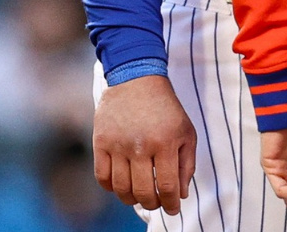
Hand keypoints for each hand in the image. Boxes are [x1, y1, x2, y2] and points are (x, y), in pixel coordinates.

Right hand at [93, 74, 195, 214]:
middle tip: (156, 202)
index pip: (166, 186)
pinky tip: (121, 186)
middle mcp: (140, 146)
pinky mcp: (100, 142)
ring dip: (132, 199)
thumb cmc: (166, 107)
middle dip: (152, 204)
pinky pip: (102, 177)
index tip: (173, 209)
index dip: (171, 204)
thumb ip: (187, 163)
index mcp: (165, 142)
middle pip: (143, 192)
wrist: (136, 78)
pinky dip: (112, 188)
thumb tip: (182, 193)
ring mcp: (117, 145)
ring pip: (121, 189)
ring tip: (140, 196)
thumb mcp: (186, 131)